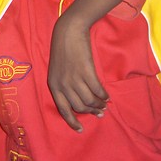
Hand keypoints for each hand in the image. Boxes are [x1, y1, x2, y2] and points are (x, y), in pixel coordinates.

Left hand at [48, 13, 107, 131]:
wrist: (68, 31)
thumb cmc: (63, 49)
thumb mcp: (57, 70)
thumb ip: (64, 84)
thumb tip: (79, 100)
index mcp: (53, 85)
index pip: (63, 109)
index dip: (72, 121)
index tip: (80, 129)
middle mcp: (63, 84)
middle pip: (79, 107)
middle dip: (90, 112)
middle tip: (99, 113)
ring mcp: (74, 78)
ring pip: (89, 100)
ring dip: (98, 105)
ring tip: (104, 105)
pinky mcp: (86, 72)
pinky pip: (98, 90)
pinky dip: (103, 95)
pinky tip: (107, 96)